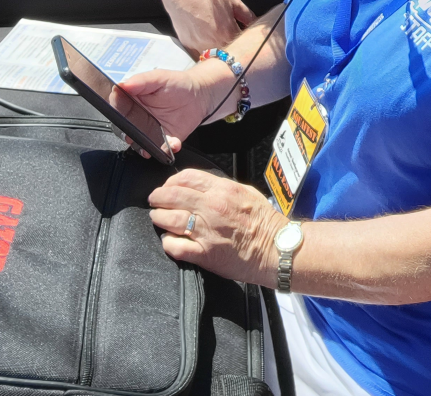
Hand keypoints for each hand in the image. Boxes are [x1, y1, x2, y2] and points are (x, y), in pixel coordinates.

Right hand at [123, 59, 238, 149]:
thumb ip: (141, 81)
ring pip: (138, 143)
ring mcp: (148, 131)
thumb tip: (122, 84)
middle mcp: (136, 118)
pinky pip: (160, 150)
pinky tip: (174, 144)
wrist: (199, 96)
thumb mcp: (159, 78)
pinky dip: (166, 150)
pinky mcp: (163, 141)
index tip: (120, 114)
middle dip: (127, 134)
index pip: (115, 108)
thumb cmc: (177, 84)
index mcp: (131, 100)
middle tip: (134, 133)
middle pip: (122, 129)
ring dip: (144, 146)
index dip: (115, 112)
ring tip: (153, 144)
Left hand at [149, 169, 286, 283]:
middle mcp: (212, 208)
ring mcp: (206, 231)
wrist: (276, 249)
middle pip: (173, 196)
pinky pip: (175, 246)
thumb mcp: (247, 192)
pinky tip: (169, 240)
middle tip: (154, 201)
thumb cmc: (264, 222)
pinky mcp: (204, 253)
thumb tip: (202, 186)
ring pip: (169, 220)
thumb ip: (223, 187)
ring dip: (159, 218)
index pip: (186, 178)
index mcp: (222, 190)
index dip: (171, 181)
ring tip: (157, 218)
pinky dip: (167, 242)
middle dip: (158, 197)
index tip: (168, 186)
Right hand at [161, 0, 256, 52]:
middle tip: (236, 46)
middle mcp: (214, 43)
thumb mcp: (233, 1)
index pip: (243, 47)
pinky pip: (201, 56)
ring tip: (223, 47)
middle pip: (229, 56)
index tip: (247, 42)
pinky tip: (210, 46)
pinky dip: (207, 55)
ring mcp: (199, 46)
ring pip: (214, 59)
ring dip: (220, 56)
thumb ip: (247, 15)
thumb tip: (257, 25)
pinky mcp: (188, 46)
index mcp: (228, 32)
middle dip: (234, 53)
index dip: (246, 45)